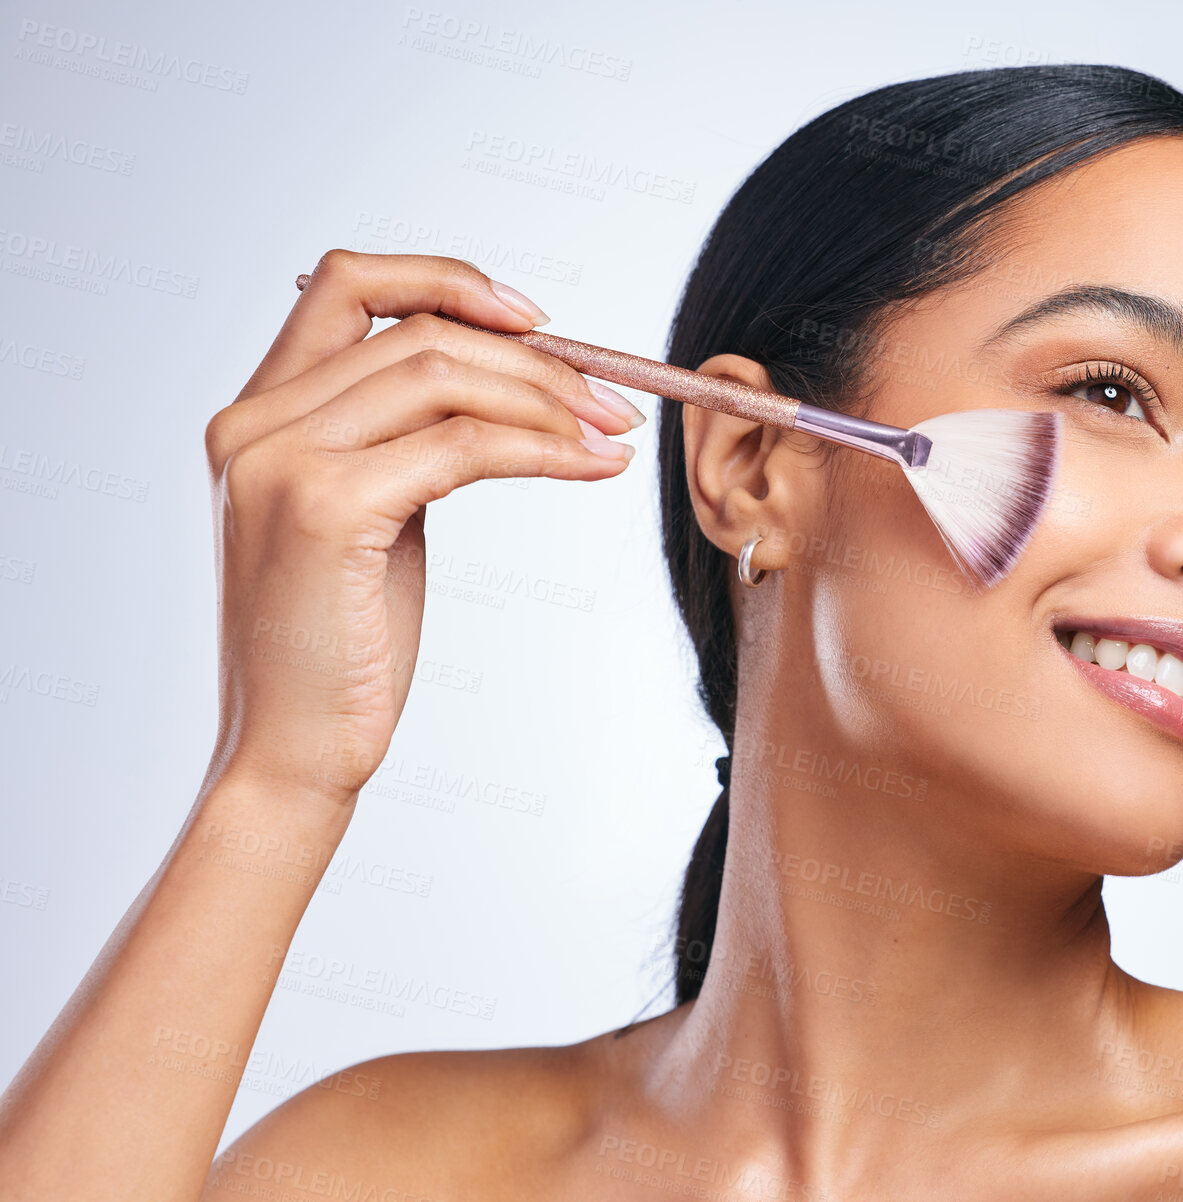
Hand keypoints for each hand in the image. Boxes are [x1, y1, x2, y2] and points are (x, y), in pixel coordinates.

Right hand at [200, 249, 640, 809]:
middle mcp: (253, 423)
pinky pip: (463, 445)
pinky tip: (591, 466)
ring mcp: (281, 460)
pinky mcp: (325, 507)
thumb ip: (403, 441)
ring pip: (443, 373)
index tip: (532, 319)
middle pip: (416, 330)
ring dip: (548, 397)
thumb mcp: (370, 517)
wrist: (293, 752)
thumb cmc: (340, 646)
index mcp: (256, 414)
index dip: (446, 280)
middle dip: (532, 357)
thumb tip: (505, 383)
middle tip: (610, 398)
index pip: (344, 284)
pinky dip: (542, 447)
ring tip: (612, 430)